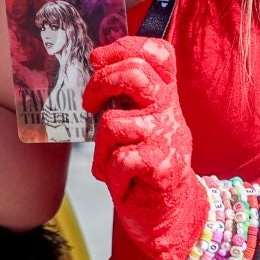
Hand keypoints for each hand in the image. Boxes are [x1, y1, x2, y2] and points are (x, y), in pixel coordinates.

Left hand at [82, 37, 203, 259]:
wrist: (169, 213)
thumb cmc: (141, 165)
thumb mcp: (134, 123)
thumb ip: (122, 97)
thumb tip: (94, 65)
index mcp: (163, 96)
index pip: (159, 53)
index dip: (126, 46)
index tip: (97, 59)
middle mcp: (169, 111)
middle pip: (135, 74)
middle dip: (100, 84)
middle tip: (90, 104)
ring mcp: (168, 138)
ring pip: (114, 122)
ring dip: (101, 146)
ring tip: (110, 159)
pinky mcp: (161, 167)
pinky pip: (119, 158)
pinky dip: (109, 171)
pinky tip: (121, 179)